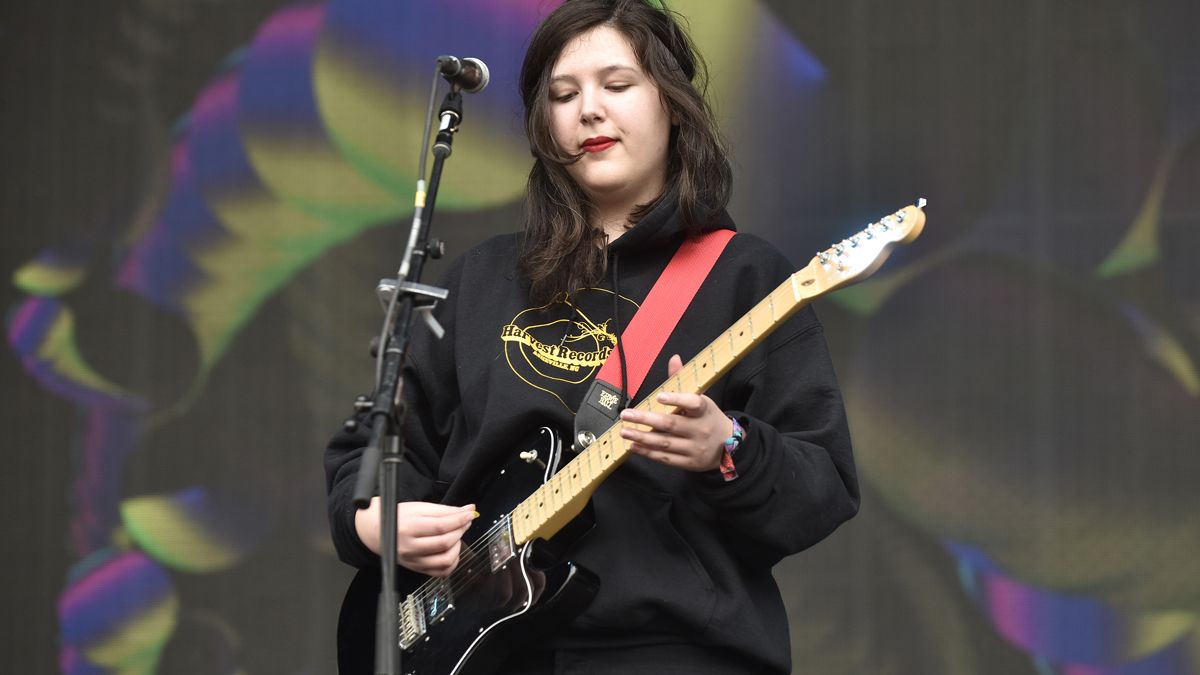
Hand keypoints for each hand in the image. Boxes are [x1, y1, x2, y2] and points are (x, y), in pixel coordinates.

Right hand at [355, 498, 476, 576]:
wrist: (377, 532)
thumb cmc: (398, 517)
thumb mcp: (419, 507)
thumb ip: (445, 510)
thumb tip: (468, 510)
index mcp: (409, 528)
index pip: (441, 526)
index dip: (460, 519)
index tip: (471, 513)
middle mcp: (410, 548)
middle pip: (444, 543)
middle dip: (460, 530)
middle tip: (464, 521)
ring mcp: (413, 561)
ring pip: (445, 560)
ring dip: (458, 547)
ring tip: (456, 535)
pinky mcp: (417, 570)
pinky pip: (441, 572)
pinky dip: (452, 562)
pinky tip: (451, 550)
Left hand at [618, 354, 733, 471]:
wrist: (729, 446)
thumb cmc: (708, 418)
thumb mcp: (702, 399)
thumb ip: (683, 380)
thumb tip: (674, 359)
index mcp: (704, 410)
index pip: (693, 403)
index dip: (677, 399)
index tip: (659, 396)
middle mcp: (700, 429)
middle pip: (671, 424)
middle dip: (645, 419)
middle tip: (626, 414)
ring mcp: (695, 448)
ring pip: (665, 442)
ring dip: (642, 437)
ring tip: (625, 431)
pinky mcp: (689, 462)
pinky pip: (666, 458)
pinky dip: (648, 452)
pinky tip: (635, 445)